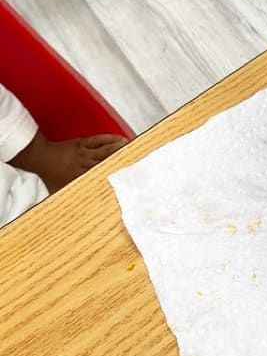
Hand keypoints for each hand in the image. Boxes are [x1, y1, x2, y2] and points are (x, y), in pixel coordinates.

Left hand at [11, 130, 128, 192]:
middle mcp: (86, 164)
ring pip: (107, 149)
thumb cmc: (49, 176)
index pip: (103, 178)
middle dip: (124, 162)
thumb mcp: (59, 192)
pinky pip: (100, 139)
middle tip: (139, 162)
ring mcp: (86, 152)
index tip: (129, 181)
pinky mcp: (84, 142)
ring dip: (121, 149)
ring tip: (136, 150)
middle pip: (109, 162)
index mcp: (82, 177)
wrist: (39, 158)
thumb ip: (71, 201)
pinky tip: (121, 139)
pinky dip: (112, 139)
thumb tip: (77, 216)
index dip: (117, 179)